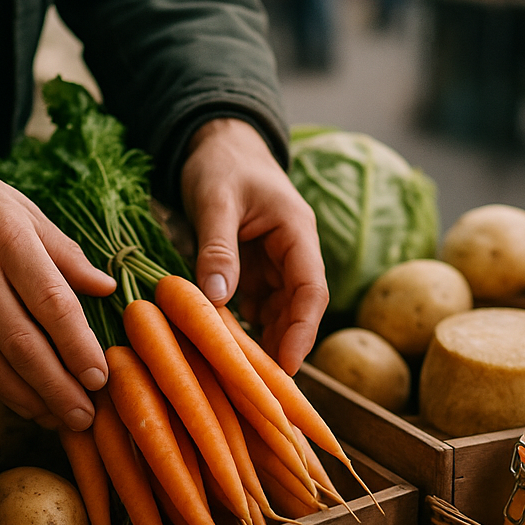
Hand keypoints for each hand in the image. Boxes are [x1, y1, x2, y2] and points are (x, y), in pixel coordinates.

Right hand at [0, 132, 116, 429]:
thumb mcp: (22, 206)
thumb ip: (64, 252)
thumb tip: (106, 288)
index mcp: (8, 237)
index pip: (52, 303)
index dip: (78, 346)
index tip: (101, 377)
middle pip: (21, 343)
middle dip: (57, 387)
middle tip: (85, 416)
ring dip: (25, 397)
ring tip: (55, 418)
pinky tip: (18, 399)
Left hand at [179, 119, 327, 373]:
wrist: (213, 142)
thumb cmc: (220, 163)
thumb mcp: (215, 200)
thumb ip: (218, 247)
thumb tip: (216, 297)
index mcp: (296, 231)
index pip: (311, 289)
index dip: (303, 330)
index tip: (288, 366)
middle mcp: (290, 251)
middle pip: (296, 308)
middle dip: (281, 344)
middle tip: (257, 382)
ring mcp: (271, 262)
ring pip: (274, 310)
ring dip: (259, 338)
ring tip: (237, 370)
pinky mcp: (251, 268)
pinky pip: (251, 303)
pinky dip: (238, 324)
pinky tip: (221, 343)